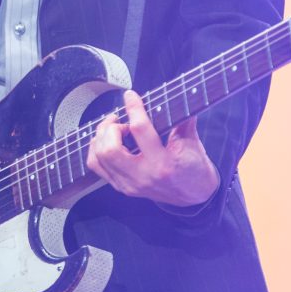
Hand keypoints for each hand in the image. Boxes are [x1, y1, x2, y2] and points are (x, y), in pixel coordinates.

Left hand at [87, 89, 219, 207]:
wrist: (193, 196)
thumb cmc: (194, 167)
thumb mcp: (192, 142)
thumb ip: (183, 119)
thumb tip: (179, 95)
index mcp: (163, 164)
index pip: (140, 130)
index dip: (133, 108)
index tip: (130, 96)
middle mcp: (143, 176)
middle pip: (110, 149)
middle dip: (110, 128)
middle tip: (119, 119)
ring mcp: (130, 185)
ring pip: (100, 158)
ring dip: (101, 137)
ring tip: (112, 128)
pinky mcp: (122, 187)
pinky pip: (97, 166)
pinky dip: (96, 149)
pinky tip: (105, 140)